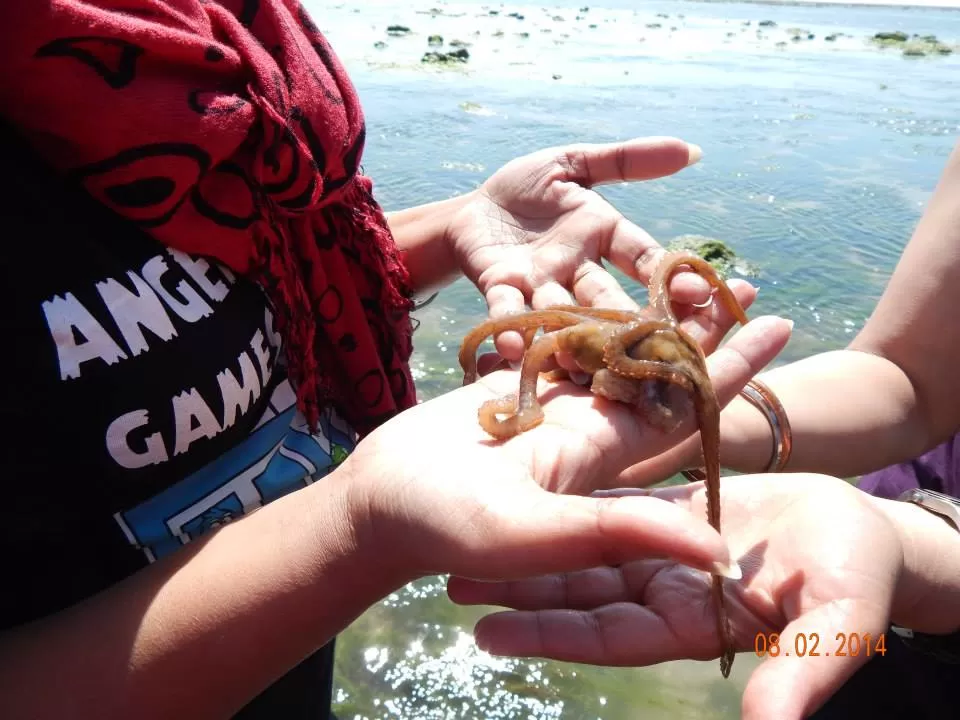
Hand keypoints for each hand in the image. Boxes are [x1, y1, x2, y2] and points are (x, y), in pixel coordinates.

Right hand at [342, 315, 788, 585]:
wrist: (381, 505)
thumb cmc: (444, 526)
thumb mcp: (533, 534)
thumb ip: (619, 534)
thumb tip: (717, 555)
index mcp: (600, 460)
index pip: (684, 410)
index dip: (732, 371)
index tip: (777, 325)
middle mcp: (585, 433)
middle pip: (660, 375)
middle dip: (707, 334)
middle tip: (746, 283)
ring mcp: (548, 409)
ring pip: (613, 353)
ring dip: (652, 313)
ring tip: (687, 270)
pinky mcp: (512, 389)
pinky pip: (560, 344)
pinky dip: (587, 313)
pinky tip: (609, 280)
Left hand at [446, 474, 903, 719]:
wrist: (864, 529)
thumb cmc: (858, 575)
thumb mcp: (836, 623)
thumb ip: (801, 671)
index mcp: (693, 624)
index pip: (606, 637)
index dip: (550, 634)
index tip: (489, 635)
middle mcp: (666, 594)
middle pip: (579, 596)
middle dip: (519, 592)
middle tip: (452, 584)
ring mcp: (662, 557)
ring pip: (584, 553)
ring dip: (532, 550)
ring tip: (472, 546)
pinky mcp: (668, 517)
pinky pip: (608, 513)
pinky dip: (570, 509)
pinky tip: (530, 495)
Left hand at [447, 137, 756, 360]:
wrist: (472, 210)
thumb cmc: (526, 188)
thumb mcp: (573, 164)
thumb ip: (625, 160)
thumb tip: (690, 151)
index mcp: (601, 236)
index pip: (643, 257)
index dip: (668, 275)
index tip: (698, 292)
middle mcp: (576, 268)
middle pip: (607, 297)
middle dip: (626, 319)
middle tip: (651, 345)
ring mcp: (538, 283)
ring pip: (562, 311)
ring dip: (572, 333)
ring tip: (581, 355)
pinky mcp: (499, 288)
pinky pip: (507, 311)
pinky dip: (511, 327)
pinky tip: (515, 346)